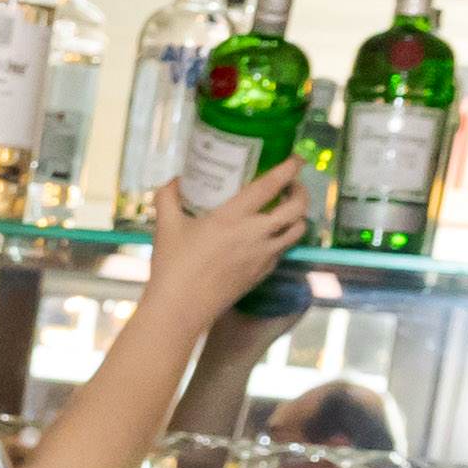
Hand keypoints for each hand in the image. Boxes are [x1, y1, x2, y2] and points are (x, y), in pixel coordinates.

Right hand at [134, 162, 309, 333]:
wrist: (180, 308)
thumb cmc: (172, 266)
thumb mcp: (165, 227)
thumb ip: (168, 198)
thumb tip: (175, 181)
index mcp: (232, 218)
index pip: (270, 186)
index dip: (289, 168)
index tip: (296, 159)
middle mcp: (255, 234)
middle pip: (297, 208)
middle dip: (301, 192)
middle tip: (292, 185)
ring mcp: (263, 255)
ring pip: (297, 230)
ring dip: (298, 216)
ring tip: (286, 210)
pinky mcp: (262, 273)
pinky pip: (283, 250)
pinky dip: (283, 238)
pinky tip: (269, 237)